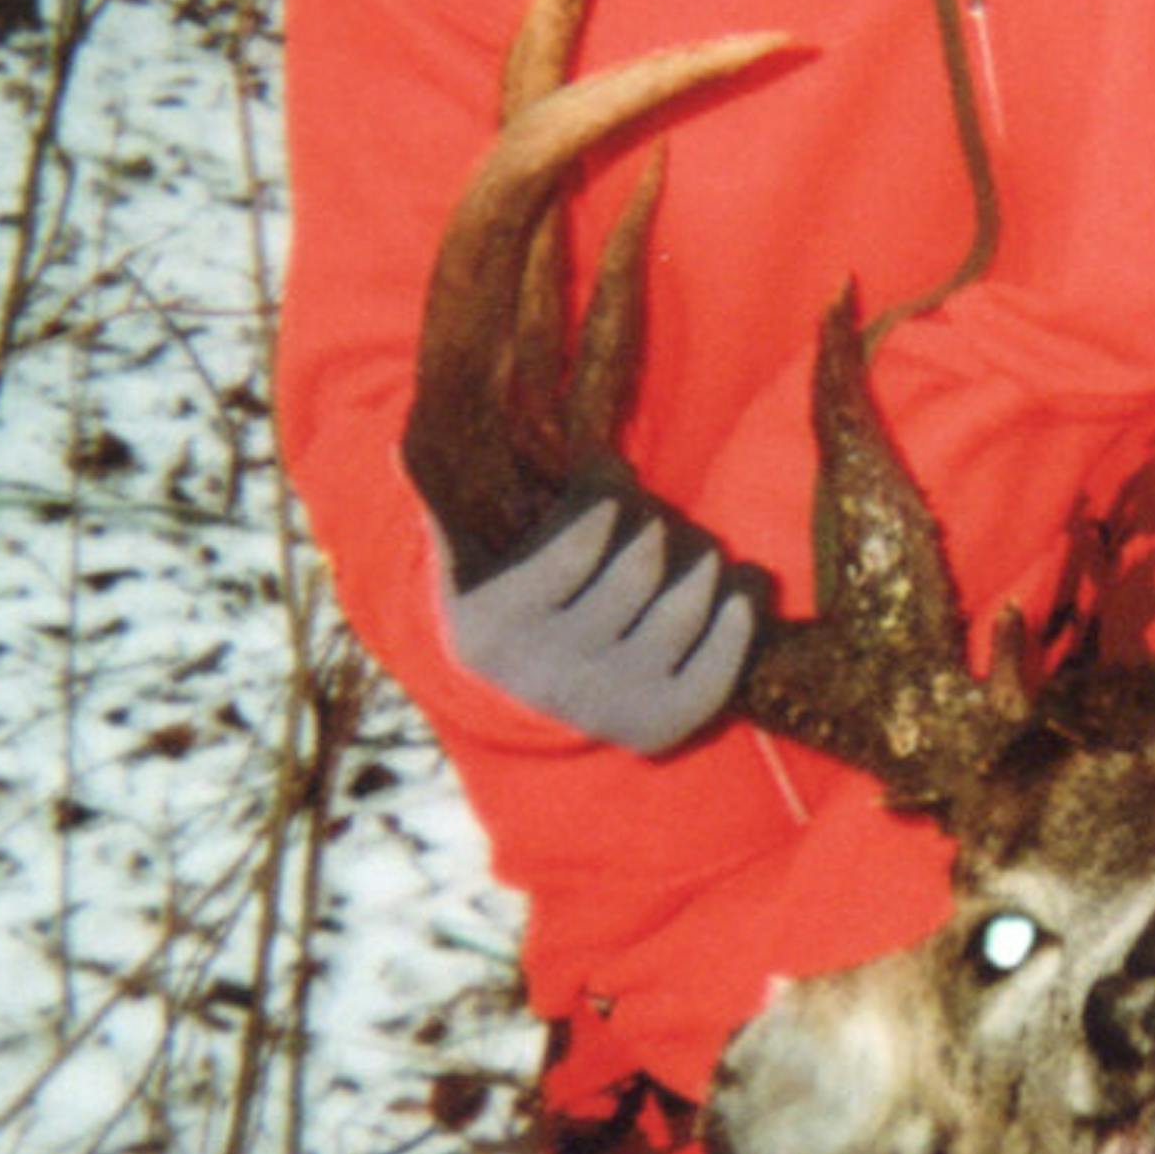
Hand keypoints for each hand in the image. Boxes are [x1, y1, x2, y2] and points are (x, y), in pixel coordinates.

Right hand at [432, 478, 763, 752]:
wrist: (524, 700)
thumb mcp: (465, 555)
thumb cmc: (506, 592)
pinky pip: (717, 669)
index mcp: (499, 623)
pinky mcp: (657, 725)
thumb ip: (448, 497)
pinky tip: (741, 589)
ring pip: (681, 611)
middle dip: (657, 526)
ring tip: (704, 550)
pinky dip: (739, 619)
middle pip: (638, 571)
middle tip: (657, 518)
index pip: (574, 548)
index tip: (611, 477)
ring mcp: (608, 704)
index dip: (606, 498)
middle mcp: (551, 672)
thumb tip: (413, 428)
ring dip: (705, 564)